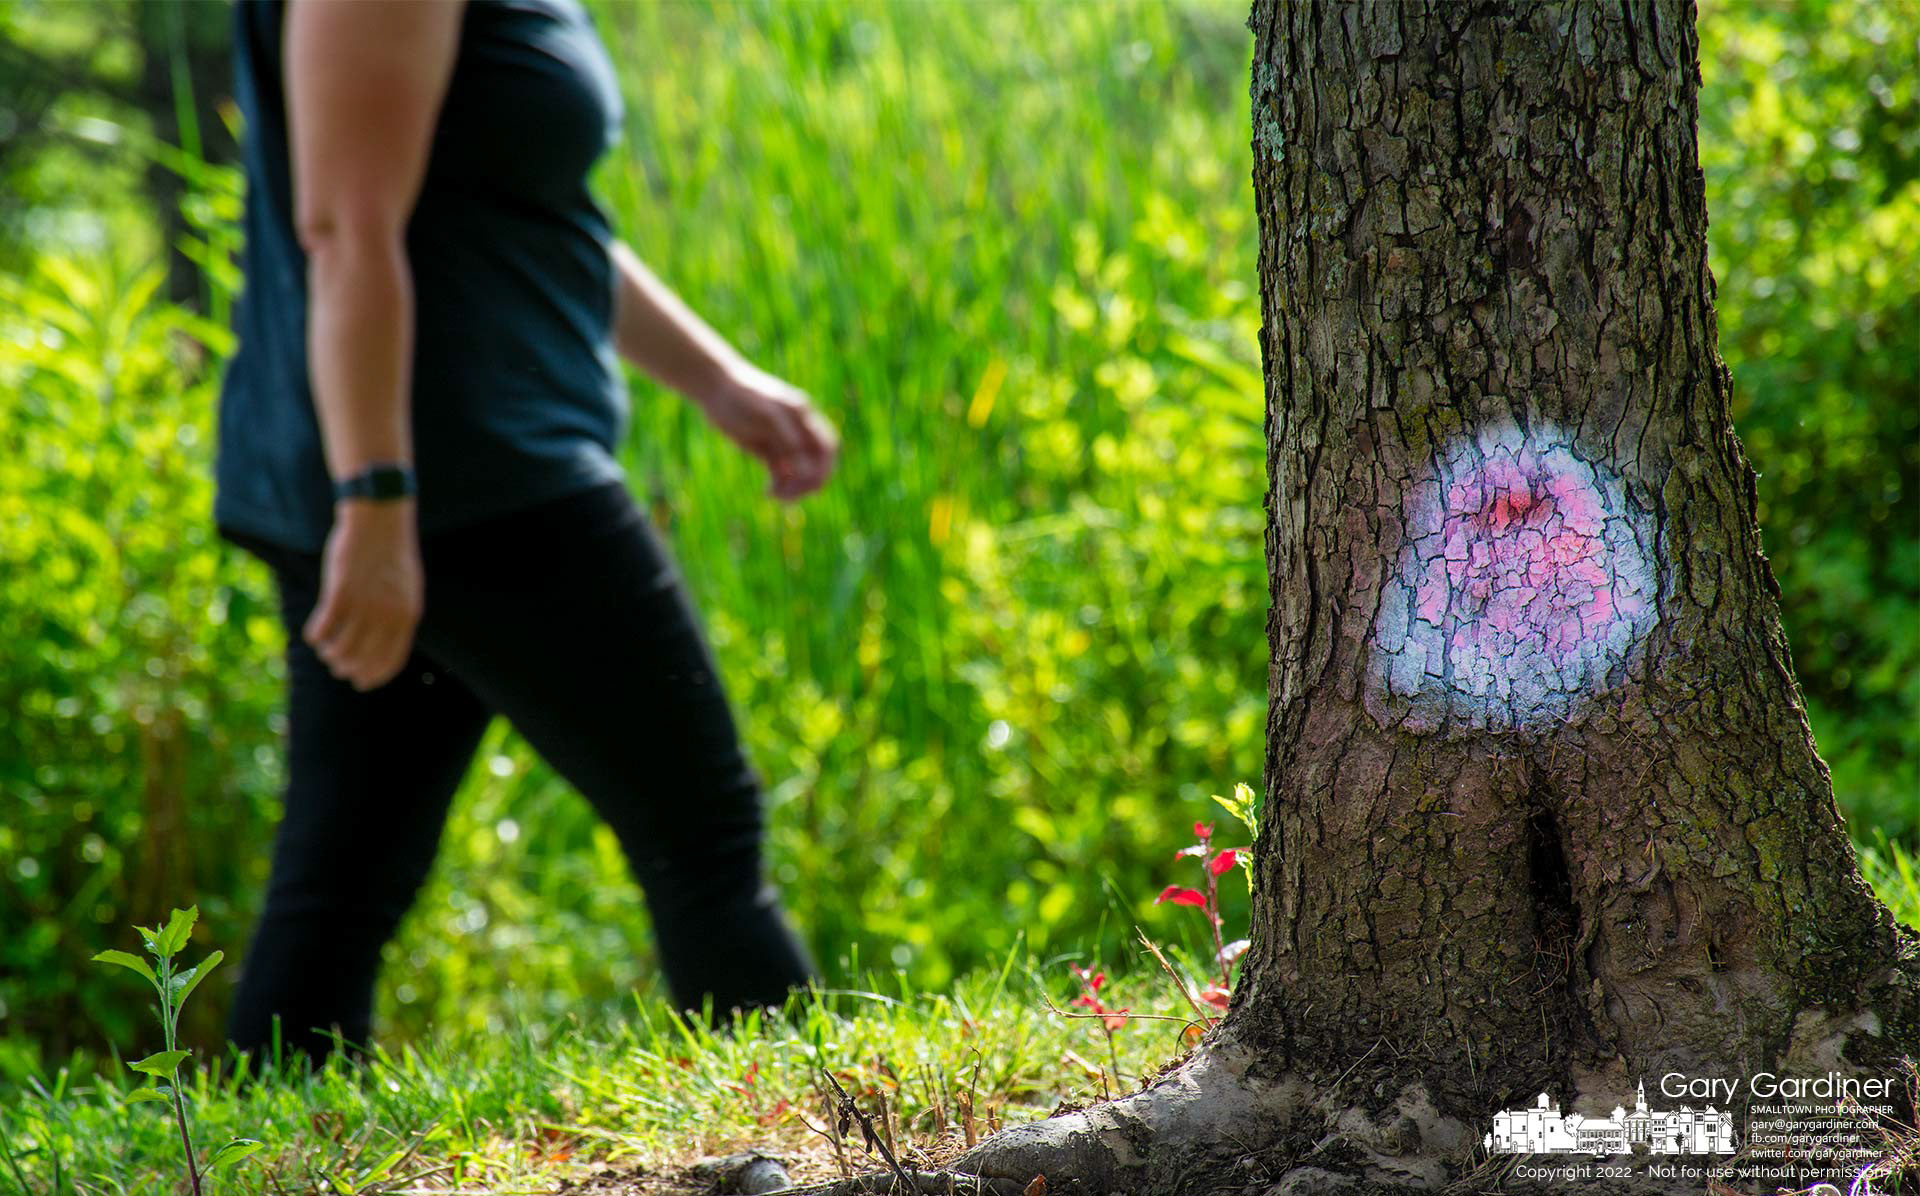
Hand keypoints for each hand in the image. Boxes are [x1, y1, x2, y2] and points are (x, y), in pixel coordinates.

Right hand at [303, 500, 423, 690]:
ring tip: (325, 649)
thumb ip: (399, 614)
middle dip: (347, 668)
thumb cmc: (391, 553)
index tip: (361, 683)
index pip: (391, 661)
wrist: (380, 518)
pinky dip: (315, 636)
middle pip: (362, 660)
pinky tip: (314, 633)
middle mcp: (387, 615)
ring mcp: (363, 605)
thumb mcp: (406, 587)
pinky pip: (321, 629)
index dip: (374, 676)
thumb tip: (385, 644)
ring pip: (339, 649)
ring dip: (329, 653)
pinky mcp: (339, 593)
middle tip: (337, 666)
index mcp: (407, 615)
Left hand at [697, 364, 838, 499]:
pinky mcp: (768, 449)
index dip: (824, 468)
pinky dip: (780, 485)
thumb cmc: (740, 395)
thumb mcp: (764, 414)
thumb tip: (806, 469)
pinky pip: (782, 473)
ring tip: (775, 496)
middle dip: (809, 482)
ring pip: (800, 471)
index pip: (827, 447)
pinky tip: (769, 492)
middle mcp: (798, 429)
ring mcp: (783, 440)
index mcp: (803, 416)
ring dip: (794, 487)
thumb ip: (787, 439)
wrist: (714, 387)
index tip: (809, 485)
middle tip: (789, 496)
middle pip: (817, 462)